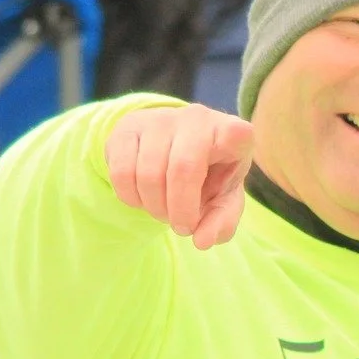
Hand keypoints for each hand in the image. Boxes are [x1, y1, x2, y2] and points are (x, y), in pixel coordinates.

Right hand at [105, 103, 255, 248]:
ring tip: (163, 212)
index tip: (211, 198)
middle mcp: (197, 118)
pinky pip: (121, 172)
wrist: (175, 149)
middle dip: (179, 211)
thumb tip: (202, 241)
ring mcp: (160, 119)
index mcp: (232, 132)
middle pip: (183, 169)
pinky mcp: (128, 127)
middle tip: (182, 227)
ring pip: (149, 174)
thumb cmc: (210, 177)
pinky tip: (143, 199)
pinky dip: (131, 198)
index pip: (236, 136)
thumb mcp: (225, 200)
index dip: (226, 159)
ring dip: (154, 208)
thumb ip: (222, 222)